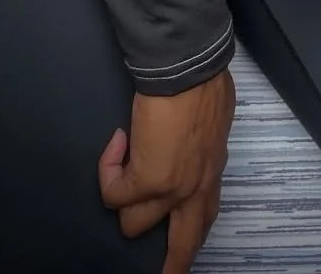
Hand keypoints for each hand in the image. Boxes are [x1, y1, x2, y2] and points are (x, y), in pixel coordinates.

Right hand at [99, 72, 235, 273]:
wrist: (187, 67)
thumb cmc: (202, 80)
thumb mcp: (212, 119)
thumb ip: (201, 142)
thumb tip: (188, 142)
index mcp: (213, 170)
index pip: (206, 215)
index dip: (193, 236)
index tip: (185, 251)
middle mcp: (196, 187)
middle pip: (183, 244)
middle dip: (172, 267)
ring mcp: (171, 189)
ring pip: (133, 223)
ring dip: (122, 199)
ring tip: (122, 160)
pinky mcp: (145, 181)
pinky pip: (113, 194)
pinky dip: (107, 170)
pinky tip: (116, 142)